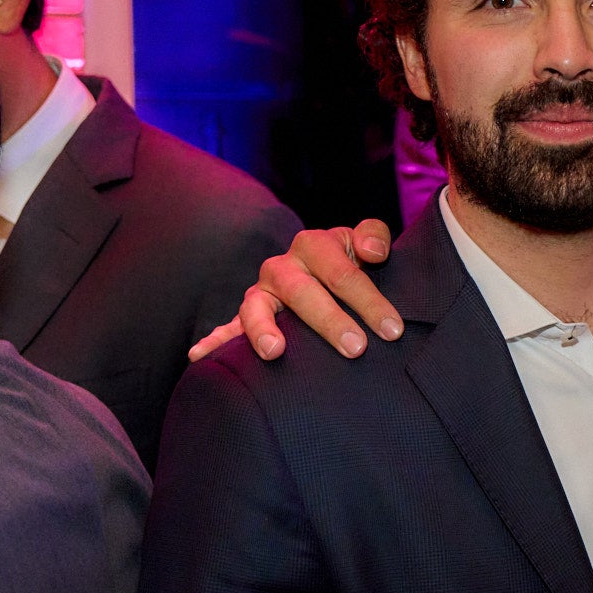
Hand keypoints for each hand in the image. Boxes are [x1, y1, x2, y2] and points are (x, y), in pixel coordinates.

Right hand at [187, 220, 399, 362]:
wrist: (329, 269)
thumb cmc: (353, 260)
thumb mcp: (366, 242)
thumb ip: (374, 236)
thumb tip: (373, 252)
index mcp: (313, 245)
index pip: (343, 273)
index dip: (370, 301)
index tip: (392, 329)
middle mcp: (282, 267)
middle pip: (303, 292)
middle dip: (330, 321)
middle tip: (356, 348)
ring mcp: (262, 292)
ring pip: (256, 308)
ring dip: (263, 330)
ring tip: (275, 352)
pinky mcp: (249, 315)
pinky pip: (228, 327)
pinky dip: (214, 341)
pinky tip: (199, 356)